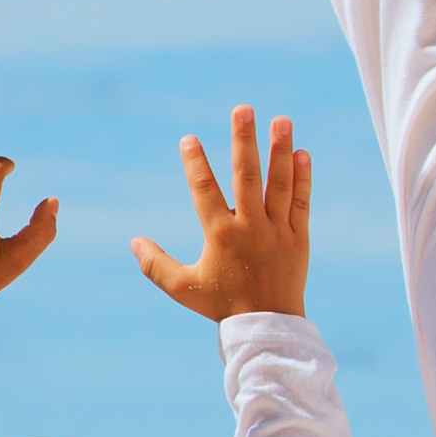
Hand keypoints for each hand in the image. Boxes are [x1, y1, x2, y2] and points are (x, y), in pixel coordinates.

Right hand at [130, 107, 311, 322]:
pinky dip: (303, 178)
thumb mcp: (183, 288)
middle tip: (243, 108)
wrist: (267, 328)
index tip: (189, 139)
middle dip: (244, 140)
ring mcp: (277, 231)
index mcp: (220, 236)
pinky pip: (300, 202)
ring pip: (279, 183)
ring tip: (282, 120)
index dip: (195, 164)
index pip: (205, 191)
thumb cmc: (222, 306)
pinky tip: (302, 153)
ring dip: (280, 150)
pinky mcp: (298, 238)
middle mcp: (250, 228)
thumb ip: (156, 265)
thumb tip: (133, 242)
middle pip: (247, 176)